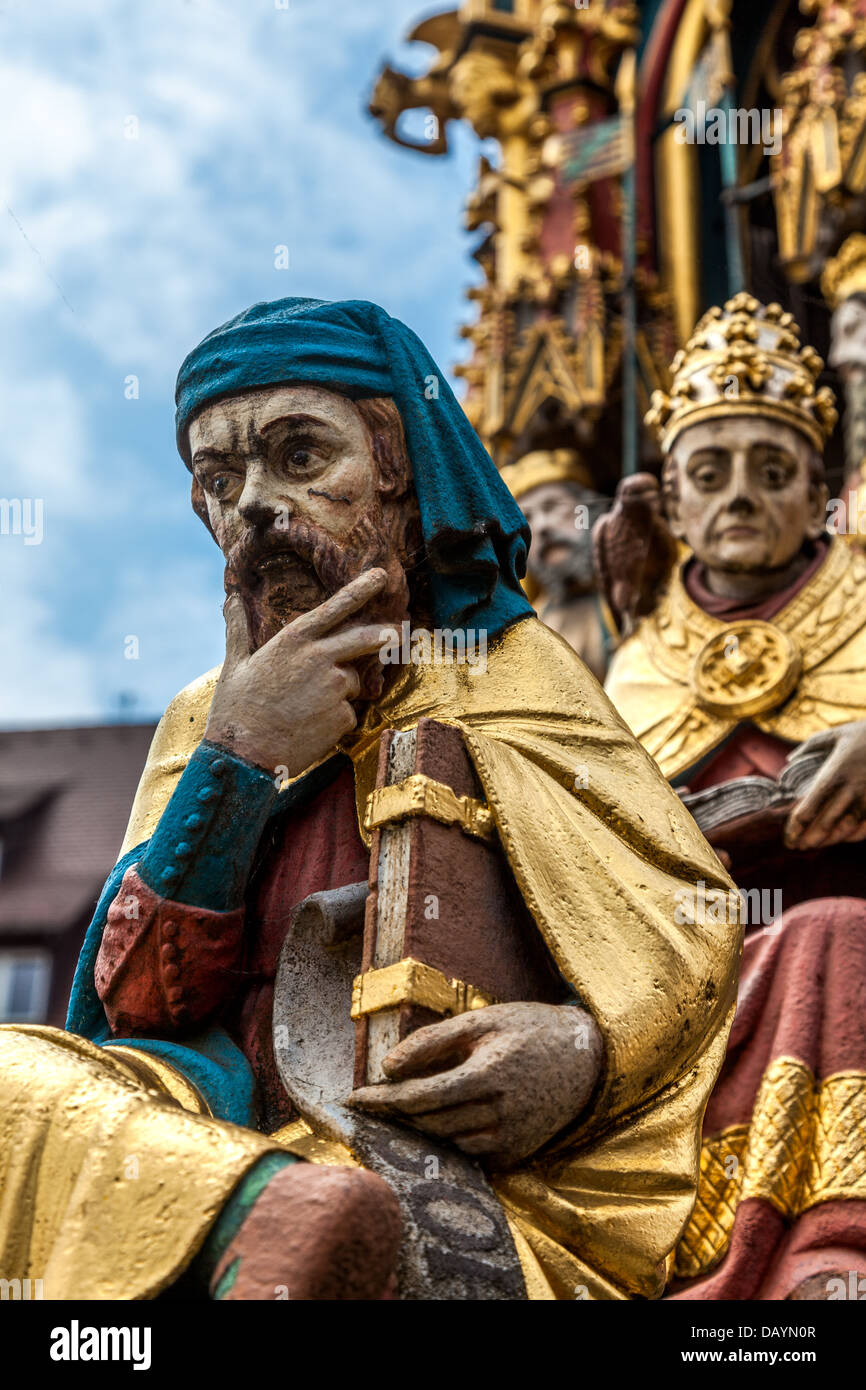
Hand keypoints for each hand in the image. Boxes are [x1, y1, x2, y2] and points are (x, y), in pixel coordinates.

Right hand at [205, 568, 391, 777]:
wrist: (244, 756)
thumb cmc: (235, 710)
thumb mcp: (234, 664)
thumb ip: (238, 629)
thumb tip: (230, 599)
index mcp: (293, 641)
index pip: (334, 607)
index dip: (360, 589)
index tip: (380, 575)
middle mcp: (319, 658)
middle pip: (365, 639)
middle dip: (386, 635)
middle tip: (399, 634)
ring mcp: (334, 687)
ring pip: (351, 682)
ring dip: (339, 692)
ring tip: (304, 709)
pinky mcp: (343, 716)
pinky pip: (347, 714)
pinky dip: (334, 720)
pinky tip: (309, 729)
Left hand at [349, 1001, 602, 1168]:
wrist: (589, 1057)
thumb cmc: (530, 1029)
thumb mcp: (483, 1020)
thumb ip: (434, 1041)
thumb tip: (388, 1066)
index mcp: (488, 1075)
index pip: (420, 1096)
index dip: (382, 1100)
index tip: (353, 1099)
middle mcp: (499, 1113)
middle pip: (427, 1122)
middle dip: (392, 1115)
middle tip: (366, 1104)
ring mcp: (510, 1138)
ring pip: (445, 1139)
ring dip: (417, 1126)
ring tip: (398, 1109)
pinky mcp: (517, 1153)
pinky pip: (469, 1151)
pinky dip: (449, 1136)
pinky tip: (441, 1119)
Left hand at [785, 721, 865, 849]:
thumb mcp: (837, 734)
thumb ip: (811, 745)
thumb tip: (790, 759)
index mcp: (835, 774)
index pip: (809, 808)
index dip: (795, 826)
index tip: (788, 835)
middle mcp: (851, 790)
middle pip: (825, 823)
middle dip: (809, 838)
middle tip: (797, 846)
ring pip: (846, 829)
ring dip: (829, 840)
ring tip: (816, 844)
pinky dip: (854, 836)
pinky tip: (843, 838)